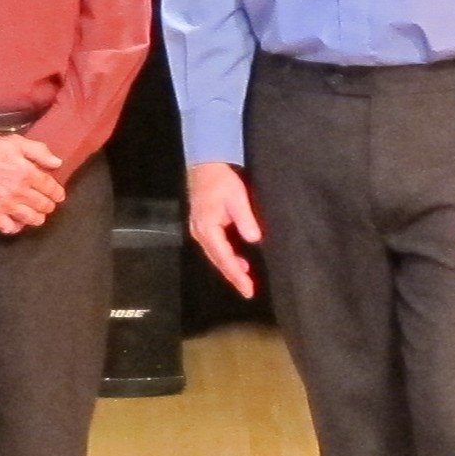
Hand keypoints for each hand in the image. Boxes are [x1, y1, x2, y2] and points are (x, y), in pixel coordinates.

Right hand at [0, 134, 66, 233]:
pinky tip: (16, 222)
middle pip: (43, 205)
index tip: (58, 195)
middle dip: (49, 205)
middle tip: (48, 205)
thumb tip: (57, 163)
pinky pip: (8, 227)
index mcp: (26, 172)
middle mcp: (18, 191)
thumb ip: (39, 151)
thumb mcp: (15, 142)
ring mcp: (5, 205)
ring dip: (37, 218)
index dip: (57, 193)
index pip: (50, 187)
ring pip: (30, 219)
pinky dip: (14, 227)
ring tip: (37, 216)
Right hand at [187, 160, 262, 298]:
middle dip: (233, 276)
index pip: (224, 258)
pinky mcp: (203, 226)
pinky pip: (214, 248)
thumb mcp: (237, 197)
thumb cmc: (222, 180)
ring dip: (230, 268)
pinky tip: (238, 262)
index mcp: (208, 228)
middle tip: (248, 291)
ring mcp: (199, 230)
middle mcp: (200, 233)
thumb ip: (245, 219)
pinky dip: (226, 258)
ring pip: (215, 256)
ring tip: (246, 279)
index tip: (249, 290)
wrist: (205, 164)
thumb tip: (255, 239)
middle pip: (217, 261)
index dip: (237, 275)